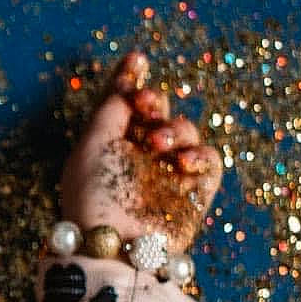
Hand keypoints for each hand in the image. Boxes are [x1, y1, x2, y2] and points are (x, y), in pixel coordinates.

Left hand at [59, 49, 223, 253]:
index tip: (137, 57)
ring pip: (184, 130)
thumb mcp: (91, 144)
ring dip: (173, 129)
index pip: (123, 104)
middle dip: (152, 101)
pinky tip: (181, 162)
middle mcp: (138, 156)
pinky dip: (199, 154)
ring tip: (157, 145)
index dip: (132, 79)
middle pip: (156, 111)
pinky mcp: (195, 191)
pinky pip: (208, 159)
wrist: (116, 245)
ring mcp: (167, 173)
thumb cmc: (94, 195)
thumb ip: (111, 108)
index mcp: (108, 145)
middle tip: (146, 104)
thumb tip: (127, 81)